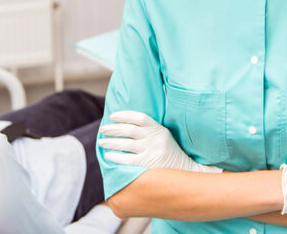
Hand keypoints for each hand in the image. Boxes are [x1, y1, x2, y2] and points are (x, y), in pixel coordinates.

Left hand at [97, 110, 221, 172]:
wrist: (185, 171)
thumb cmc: (169, 153)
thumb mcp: (163, 136)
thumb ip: (149, 131)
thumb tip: (124, 125)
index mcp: (159, 129)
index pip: (139, 117)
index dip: (124, 115)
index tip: (112, 116)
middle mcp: (155, 138)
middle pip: (129, 130)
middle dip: (113, 129)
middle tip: (103, 129)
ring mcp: (151, 151)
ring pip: (126, 144)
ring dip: (111, 142)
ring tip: (101, 141)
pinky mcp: (148, 164)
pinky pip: (127, 159)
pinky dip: (116, 156)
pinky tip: (108, 155)